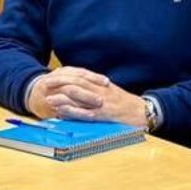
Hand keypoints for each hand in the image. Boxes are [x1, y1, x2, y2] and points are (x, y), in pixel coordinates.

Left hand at [28, 67, 147, 124]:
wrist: (144, 112)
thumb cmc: (127, 104)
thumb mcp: (112, 93)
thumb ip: (98, 89)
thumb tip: (84, 87)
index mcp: (102, 85)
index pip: (81, 76)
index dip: (66, 75)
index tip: (53, 74)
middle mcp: (101, 91)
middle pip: (77, 83)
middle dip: (60, 82)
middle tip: (46, 83)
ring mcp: (101, 103)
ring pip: (79, 96)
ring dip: (62, 97)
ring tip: (48, 98)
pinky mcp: (103, 115)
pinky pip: (85, 113)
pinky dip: (72, 112)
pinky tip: (62, 112)